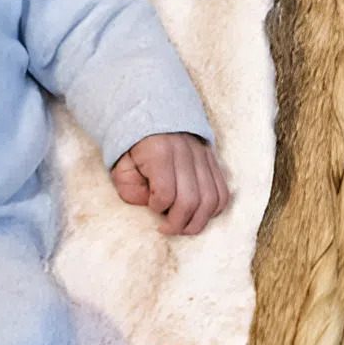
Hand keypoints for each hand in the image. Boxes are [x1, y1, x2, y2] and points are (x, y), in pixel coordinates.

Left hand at [111, 132, 229, 236]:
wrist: (151, 116)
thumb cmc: (133, 148)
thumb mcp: (121, 167)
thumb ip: (130, 190)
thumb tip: (153, 208)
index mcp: (159, 152)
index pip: (165, 193)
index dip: (157, 207)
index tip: (150, 206)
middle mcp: (185, 152)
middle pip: (191, 200)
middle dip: (179, 223)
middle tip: (167, 228)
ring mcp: (203, 156)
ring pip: (212, 199)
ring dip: (198, 221)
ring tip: (183, 226)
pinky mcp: (213, 160)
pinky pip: (222, 192)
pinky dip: (213, 210)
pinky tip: (198, 215)